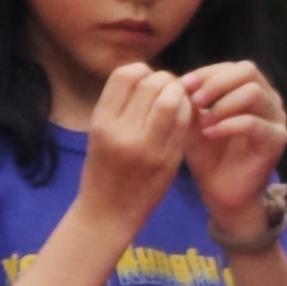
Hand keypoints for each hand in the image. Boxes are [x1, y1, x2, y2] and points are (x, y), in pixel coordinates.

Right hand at [75, 63, 192, 232]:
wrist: (107, 214)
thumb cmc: (102, 172)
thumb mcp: (98, 135)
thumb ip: (118, 108)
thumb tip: (145, 74)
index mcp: (101, 123)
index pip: (125, 75)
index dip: (142, 71)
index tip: (146, 82)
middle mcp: (122, 132)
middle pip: (152, 83)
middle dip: (165, 81)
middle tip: (168, 91)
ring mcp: (147, 147)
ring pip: (172, 99)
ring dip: (180, 94)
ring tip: (178, 102)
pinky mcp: (168, 159)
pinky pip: (184, 123)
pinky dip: (188, 113)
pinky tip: (184, 118)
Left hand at [183, 61, 286, 231]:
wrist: (221, 192)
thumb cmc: (206, 154)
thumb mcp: (192, 122)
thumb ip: (189, 100)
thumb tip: (175, 78)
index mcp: (252, 90)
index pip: (234, 67)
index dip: (207, 72)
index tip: (182, 84)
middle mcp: (269, 100)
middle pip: (248, 71)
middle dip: (216, 82)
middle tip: (194, 100)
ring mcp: (276, 119)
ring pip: (253, 92)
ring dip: (222, 104)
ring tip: (203, 121)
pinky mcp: (276, 140)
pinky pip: (254, 123)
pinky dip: (228, 125)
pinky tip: (209, 134)